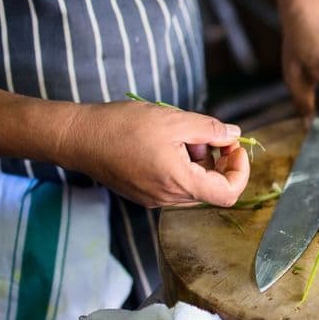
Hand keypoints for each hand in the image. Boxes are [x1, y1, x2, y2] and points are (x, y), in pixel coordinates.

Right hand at [60, 102, 249, 207]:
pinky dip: (183, 166)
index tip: (235, 147)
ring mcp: (155, 199)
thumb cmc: (122, 126)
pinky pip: (176, 184)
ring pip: (194, 186)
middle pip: (213, 189)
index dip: (240, 171)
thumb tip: (234, 135)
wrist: (78, 137)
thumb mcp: (174, 120)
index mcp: (179, 183)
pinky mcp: (144, 194)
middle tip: (210, 134)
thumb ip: (209, 129)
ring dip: (200, 162)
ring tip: (183, 136)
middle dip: (220, 161)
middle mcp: (168, 198)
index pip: (228, 193)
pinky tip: (168, 143)